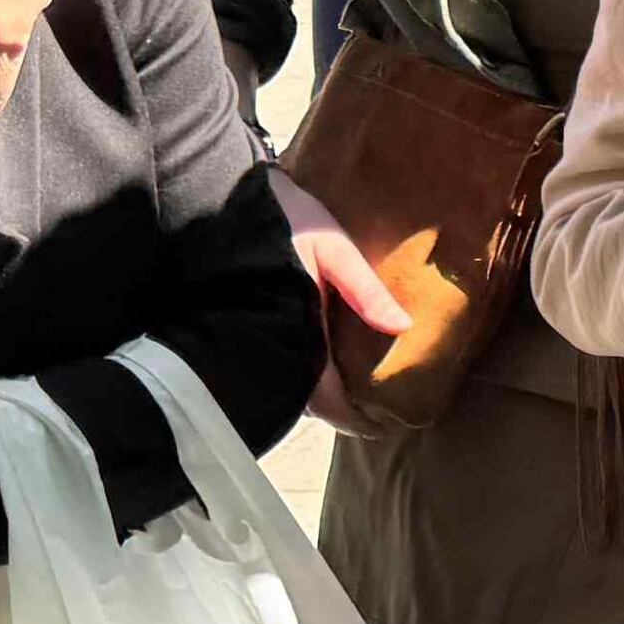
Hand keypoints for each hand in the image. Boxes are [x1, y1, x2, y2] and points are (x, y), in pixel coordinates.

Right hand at [265, 165, 414, 430]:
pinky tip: (319, 355)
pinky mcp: (239, 325)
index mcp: (300, 333)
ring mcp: (253, 337)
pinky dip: (298, 368)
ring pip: (288, 380)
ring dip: (316, 387)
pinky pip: (273, 359)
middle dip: (339, 406)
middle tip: (375, 407)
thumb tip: (403, 328)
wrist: (221, 197)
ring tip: (354, 384)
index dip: (354, 419)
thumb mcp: (331, 247)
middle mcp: (273, 345)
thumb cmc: (283, 220)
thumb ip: (364, 290)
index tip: (383, 426)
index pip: (328, 400)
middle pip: (307, 398)